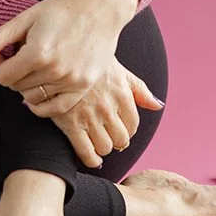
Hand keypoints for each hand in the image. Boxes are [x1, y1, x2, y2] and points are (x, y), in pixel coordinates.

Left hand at [0, 0, 125, 113]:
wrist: (100, 8)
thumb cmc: (62, 9)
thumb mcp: (27, 17)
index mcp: (38, 52)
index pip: (3, 77)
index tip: (1, 54)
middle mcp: (55, 70)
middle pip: (17, 87)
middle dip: (12, 72)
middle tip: (19, 55)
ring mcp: (72, 80)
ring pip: (33, 98)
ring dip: (27, 85)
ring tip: (34, 65)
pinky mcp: (84, 86)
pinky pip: (56, 109)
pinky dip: (42, 106)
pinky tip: (38, 92)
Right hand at [23, 56, 164, 168]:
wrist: (58, 57)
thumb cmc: (89, 61)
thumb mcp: (118, 69)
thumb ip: (139, 89)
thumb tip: (158, 105)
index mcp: (121, 93)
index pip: (133, 125)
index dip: (127, 130)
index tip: (119, 129)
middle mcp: (108, 107)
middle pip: (121, 140)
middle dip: (116, 141)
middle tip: (108, 137)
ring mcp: (89, 117)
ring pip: (105, 148)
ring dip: (103, 148)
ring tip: (96, 141)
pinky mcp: (70, 124)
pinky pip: (86, 153)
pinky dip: (90, 159)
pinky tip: (90, 156)